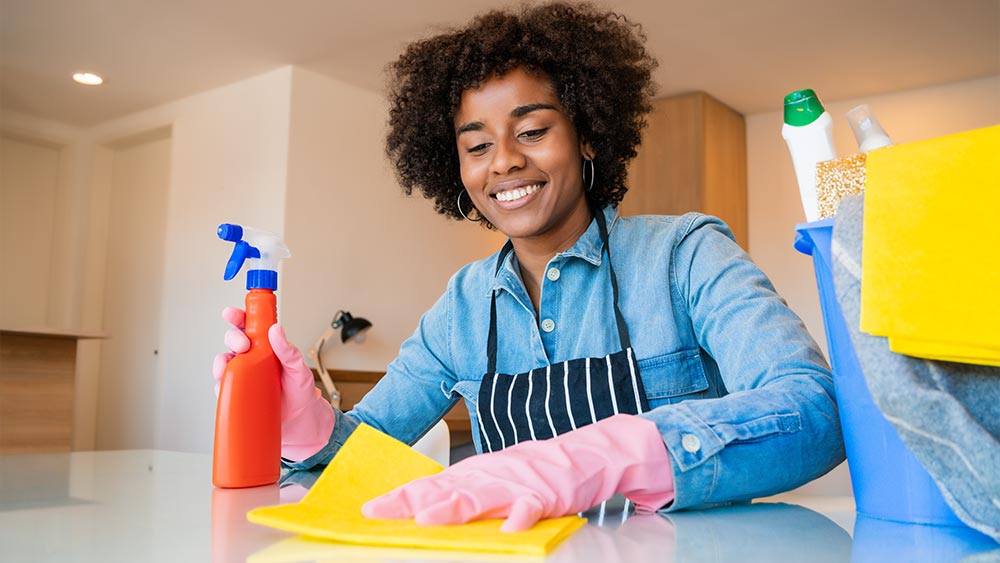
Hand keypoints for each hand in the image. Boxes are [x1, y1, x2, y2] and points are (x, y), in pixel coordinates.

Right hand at [213, 307, 334, 461]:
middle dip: (233, 338)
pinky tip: (227, 386)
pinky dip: (220, 385)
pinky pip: (222, 387)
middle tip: (243, 345)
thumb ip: (288, 350)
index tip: (232, 314)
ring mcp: (244, 376)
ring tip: (229, 367)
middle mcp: (252, 358)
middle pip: (233, 341)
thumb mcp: (299, 369)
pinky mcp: (238, 394)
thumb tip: (276, 330)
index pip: (249, 326)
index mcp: (267, 347)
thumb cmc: (301, 392)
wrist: (301, 423)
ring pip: (223, 362)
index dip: (238, 317)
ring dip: (221, 362)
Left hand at [362, 414, 674, 531]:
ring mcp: (515, 484)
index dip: (400, 498)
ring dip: (453, 509)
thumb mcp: (494, 478)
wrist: (585, 452)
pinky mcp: (544, 493)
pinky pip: (530, 507)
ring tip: (427, 521)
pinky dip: (520, 517)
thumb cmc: (534, 471)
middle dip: (411, 503)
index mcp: (474, 474)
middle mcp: (488, 476)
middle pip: (445, 490)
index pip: (430, 486)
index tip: (369, 509)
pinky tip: (510, 529)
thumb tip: (425, 511)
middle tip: (380, 514)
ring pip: (479, 497)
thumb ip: (464, 494)